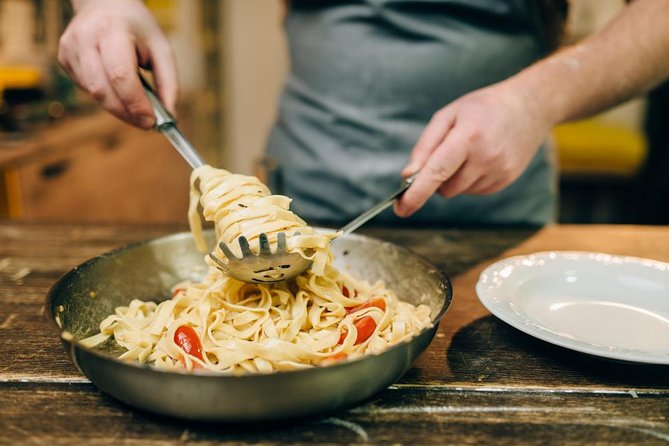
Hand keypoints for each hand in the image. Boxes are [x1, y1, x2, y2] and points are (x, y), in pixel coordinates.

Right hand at [58, 0, 176, 128]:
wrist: (105, 4)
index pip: (120, 75)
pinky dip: (107, 96)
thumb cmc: (137, 28)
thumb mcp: (161, 48)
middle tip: (146, 123)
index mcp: (111, 31)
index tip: (152, 121)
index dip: (136, 103)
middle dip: (126, 113)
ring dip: (118, 107)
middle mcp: (85, 39)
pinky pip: (87, 90)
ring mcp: (70, 49)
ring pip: (94, 94)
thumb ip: (168, 83)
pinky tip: (116, 86)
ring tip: (136, 105)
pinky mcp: (64, 59)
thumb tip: (169, 116)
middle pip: (103, 90)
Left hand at [394, 80, 551, 216]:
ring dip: (455, 178)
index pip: (437, 172)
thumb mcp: (449, 115)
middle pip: (445, 187)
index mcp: (468, 137)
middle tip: (449, 152)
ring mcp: (499, 172)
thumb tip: (407, 176)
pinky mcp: (505, 181)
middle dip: (438, 177)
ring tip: (471, 149)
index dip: (417, 193)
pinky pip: (474, 191)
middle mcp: (486, 157)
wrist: (530, 106)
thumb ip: (425, 146)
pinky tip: (482, 158)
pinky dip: (470, 179)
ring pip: (458, 191)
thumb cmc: (482, 108)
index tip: (401, 209)